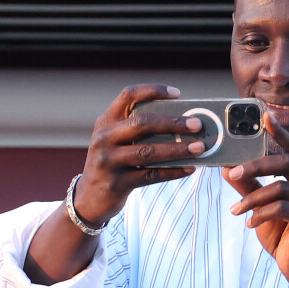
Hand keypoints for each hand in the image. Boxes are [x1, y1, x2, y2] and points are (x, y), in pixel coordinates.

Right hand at [74, 84, 203, 227]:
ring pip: (148, 152)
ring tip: (200, 148)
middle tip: (197, 125)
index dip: (153, 91)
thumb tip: (183, 125)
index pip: (128, 95)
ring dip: (177, 149)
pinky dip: (173, 171)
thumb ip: (139, 129)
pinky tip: (189, 168)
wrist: (89, 198)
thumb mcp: (116, 140)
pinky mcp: (116, 183)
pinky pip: (151, 175)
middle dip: (173, 123)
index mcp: (106, 121)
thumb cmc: (113, 162)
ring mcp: (108, 161)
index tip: (177, 94)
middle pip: (142, 123)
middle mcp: (104, 138)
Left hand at [222, 112, 288, 286]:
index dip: (280, 131)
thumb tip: (226, 166)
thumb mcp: (259, 204)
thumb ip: (247, 184)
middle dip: (257, 163)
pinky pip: (283, 208)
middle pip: (287, 161)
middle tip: (233, 170)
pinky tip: (250, 223)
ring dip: (252, 198)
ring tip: (235, 210)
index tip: (265, 116)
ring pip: (281, 187)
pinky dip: (261, 214)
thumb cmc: (279, 230)